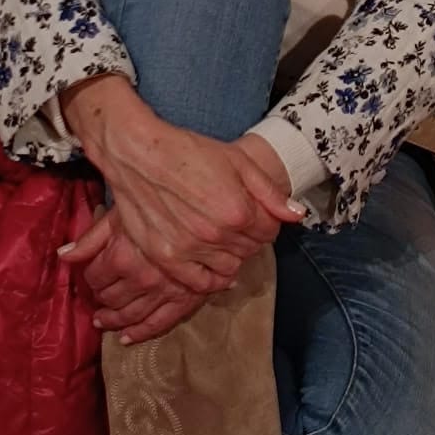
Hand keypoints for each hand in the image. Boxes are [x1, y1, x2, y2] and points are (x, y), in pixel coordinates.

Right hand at [60, 77, 302, 293]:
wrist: (137, 153)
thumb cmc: (187, 151)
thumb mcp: (237, 161)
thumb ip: (269, 191)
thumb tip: (297, 215)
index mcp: (238, 209)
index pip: (270, 231)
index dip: (265, 221)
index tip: (253, 212)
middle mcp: (216, 234)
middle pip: (250, 250)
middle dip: (248, 237)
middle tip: (233, 221)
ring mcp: (190, 249)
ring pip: (229, 269)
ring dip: (229, 256)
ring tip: (218, 237)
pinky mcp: (166, 258)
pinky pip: (198, 284)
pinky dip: (208, 278)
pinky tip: (207, 261)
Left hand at [79, 208, 205, 343]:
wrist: (208, 213)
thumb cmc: (161, 206)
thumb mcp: (123, 213)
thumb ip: (91, 237)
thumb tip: (63, 256)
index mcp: (123, 257)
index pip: (95, 276)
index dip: (90, 276)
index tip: (92, 273)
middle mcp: (141, 279)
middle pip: (111, 298)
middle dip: (100, 299)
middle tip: (96, 298)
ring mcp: (163, 293)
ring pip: (131, 314)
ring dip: (114, 320)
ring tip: (102, 321)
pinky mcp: (184, 300)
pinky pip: (159, 323)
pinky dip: (140, 333)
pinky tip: (126, 339)